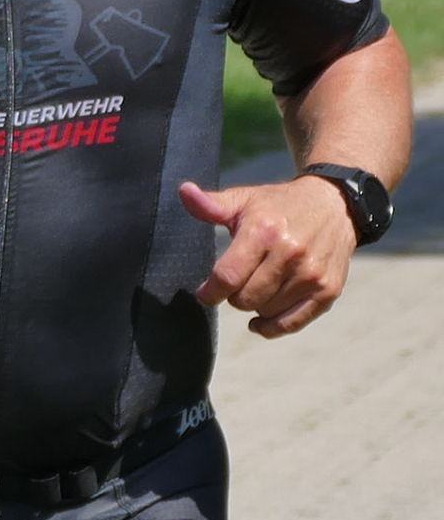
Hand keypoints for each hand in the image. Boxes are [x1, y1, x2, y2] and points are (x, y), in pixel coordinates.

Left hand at [180, 176, 355, 336]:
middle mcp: (290, 254)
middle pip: (245, 299)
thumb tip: (184, 192)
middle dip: (233, 295)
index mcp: (264, 231)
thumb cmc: (280, 205)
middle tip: (237, 282)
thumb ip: (212, 204)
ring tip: (257, 285)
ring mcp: (312, 275)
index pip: (228, 276)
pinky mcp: (328, 291)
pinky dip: (272, 327)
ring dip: (255, 305)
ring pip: (266, 311)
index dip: (210, 291)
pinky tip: (260, 321)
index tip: (205, 293)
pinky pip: (292, 323)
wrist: (336, 206)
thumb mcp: (245, 199)